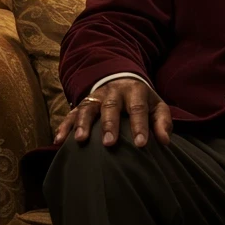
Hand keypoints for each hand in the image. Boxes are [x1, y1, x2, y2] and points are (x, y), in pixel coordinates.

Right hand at [53, 78, 171, 148]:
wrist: (121, 79)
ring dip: (83, 124)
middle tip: (109, 144)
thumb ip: (162, 121)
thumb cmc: (141, 100)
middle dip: (110, 125)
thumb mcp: (156, 105)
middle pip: (110, 107)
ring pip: (88, 108)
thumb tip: (165, 142)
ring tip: (80, 140)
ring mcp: (95, 97)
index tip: (141, 144)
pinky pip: (70, 113)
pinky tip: (59, 141)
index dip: (140, 126)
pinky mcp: (82, 103)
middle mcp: (113, 92)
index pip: (138, 108)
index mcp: (135, 91)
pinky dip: (64, 126)